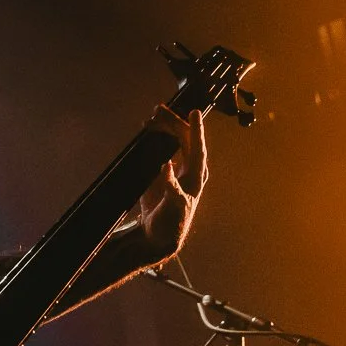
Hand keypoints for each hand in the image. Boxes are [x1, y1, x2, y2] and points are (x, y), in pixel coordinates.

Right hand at [136, 106, 207, 258]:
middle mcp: (189, 169)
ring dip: (165, 127)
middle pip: (184, 139)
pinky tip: (148, 129)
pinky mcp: (163, 172)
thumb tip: (167, 165)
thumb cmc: (172, 222)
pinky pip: (161, 148)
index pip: (197, 147)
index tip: (194, 112)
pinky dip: (155, 136)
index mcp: (195, 176)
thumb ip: (172, 186)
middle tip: (157, 111)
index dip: (196, 129)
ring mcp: (176, 168)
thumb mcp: (174, 206)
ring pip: (174, 140)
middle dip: (173, 122)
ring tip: (151, 118)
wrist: (158, 234)